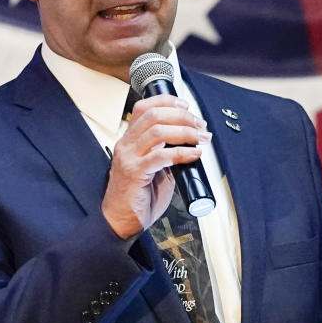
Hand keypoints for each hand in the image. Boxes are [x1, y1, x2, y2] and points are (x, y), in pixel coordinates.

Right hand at [101, 95, 211, 238]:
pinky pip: (161, 156)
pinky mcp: (134, 173)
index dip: (166, 101)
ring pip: (157, 131)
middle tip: (200, 124)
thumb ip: (167, 153)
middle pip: (153, 115)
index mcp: (130, 140)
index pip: (144, 107)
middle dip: (182, 116)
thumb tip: (192, 142)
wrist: (120, 221)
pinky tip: (194, 154)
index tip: (186, 106)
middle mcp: (126, 145)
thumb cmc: (138, 197)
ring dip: (185, 131)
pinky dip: (181, 152)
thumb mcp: (155, 168)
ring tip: (200, 137)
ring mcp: (128, 158)